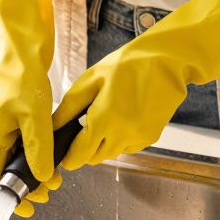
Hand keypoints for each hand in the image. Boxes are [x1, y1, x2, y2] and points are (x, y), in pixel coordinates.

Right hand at [0, 0, 61, 216]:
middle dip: (28, 182)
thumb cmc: (22, 80)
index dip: (12, 197)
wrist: (15, 55)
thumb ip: (39, 150)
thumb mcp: (36, 117)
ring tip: (53, 169)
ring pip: (7, 158)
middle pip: (3, 171)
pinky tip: (42, 149)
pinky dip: (25, 152)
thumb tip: (41, 178)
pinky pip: (8, 144)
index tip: (29, 209)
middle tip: (53, 185)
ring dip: (28, 167)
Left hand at [53, 0, 219, 169]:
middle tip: (82, 130)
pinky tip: (121, 118)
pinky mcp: (151, 137)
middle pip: (95, 158)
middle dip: (85, 150)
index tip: (63, 156)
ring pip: (112, 154)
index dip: (69, 158)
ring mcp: (139, 138)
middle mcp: (123, 134)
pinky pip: (128, 147)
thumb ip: (69, 106)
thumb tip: (52, 126)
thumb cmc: (127, 64)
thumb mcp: (91, 79)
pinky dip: (120, 140)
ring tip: (104, 119)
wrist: (167, 61)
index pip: (80, 154)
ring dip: (103, 145)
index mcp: (104, 119)